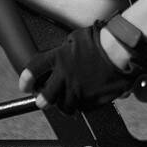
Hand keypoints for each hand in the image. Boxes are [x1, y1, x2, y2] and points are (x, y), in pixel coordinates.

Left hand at [18, 22, 137, 114]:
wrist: (121, 50)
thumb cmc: (101, 40)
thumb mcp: (76, 38)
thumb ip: (64, 50)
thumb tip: (62, 55)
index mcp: (59, 58)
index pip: (34, 70)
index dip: (26, 80)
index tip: (25, 85)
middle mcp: (65, 76)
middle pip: (46, 96)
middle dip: (41, 100)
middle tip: (41, 101)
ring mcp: (78, 90)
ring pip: (64, 106)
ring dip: (63, 104)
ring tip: (66, 102)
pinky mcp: (91, 99)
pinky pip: (82, 107)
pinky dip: (82, 105)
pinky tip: (85, 98)